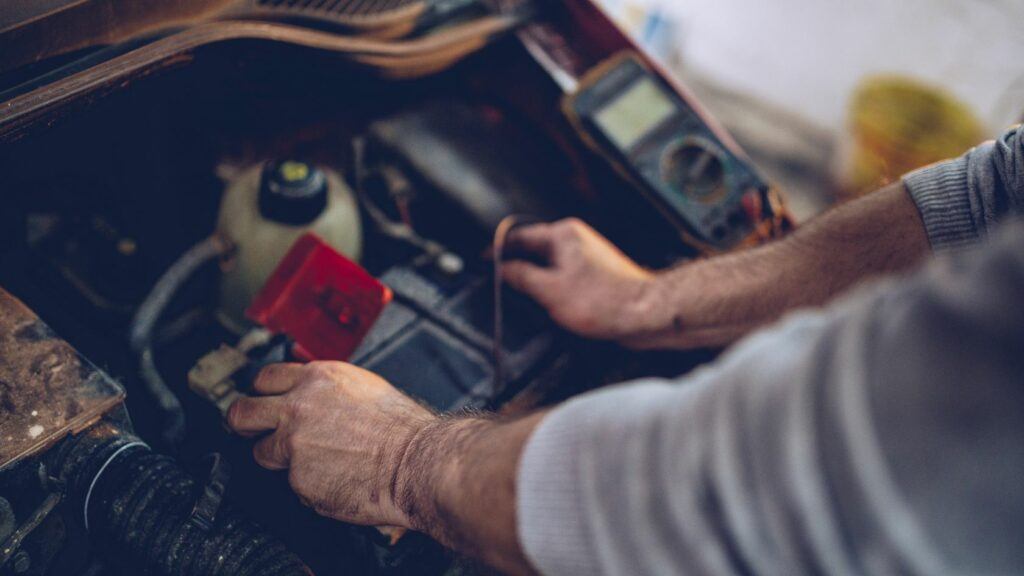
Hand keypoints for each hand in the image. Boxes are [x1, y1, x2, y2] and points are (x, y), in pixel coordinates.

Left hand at [226, 362, 436, 527]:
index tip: (262, 402)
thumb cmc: (402, 428)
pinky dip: (310, 485)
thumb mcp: (363, 388)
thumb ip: (327, 390)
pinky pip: (293, 484)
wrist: (417, 461)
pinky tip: (336, 480)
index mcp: (317, 378)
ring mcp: (293, 444)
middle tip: (251, 432)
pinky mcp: (298, 479)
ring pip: (262, 453)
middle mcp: (298, 407)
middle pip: (241, 412)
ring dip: (280, 459)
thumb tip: (311, 395)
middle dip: (242, 424)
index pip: (265, 378)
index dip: (262, 393)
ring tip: (313, 463)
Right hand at [501, 218, 656, 344]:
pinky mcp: (594, 273)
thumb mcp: (549, 291)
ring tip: (518, 293)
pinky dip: (549, 284)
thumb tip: (502, 270)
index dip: (497, 249)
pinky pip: (562, 274)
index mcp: (562, 234)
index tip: (483, 261)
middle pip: (533, 248)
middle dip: (514, 263)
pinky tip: (545, 301)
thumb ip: (521, 277)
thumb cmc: (604, 301)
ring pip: (547, 262)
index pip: (519, 236)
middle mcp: (575, 239)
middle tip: (496, 280)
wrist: (644, 313)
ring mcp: (585, 255)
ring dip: (532, 276)